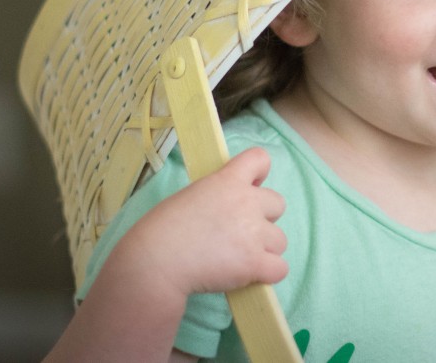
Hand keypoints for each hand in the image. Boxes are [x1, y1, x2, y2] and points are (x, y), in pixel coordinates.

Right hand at [114, 147, 288, 300]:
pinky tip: (247, 276)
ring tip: (237, 259)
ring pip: (280, 241)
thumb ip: (217, 197)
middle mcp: (246, 202)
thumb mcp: (191, 197)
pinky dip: (266, 274)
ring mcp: (253, 233)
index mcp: (227, 181)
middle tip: (238, 233)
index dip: (259, 174)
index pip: (260, 159)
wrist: (154, 263)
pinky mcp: (255, 263)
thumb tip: (230, 212)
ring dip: (264, 250)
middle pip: (279, 204)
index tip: (250, 187)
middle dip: (263, 219)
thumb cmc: (161, 231)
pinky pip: (279, 269)